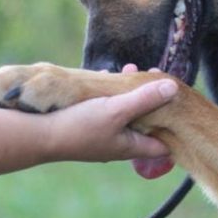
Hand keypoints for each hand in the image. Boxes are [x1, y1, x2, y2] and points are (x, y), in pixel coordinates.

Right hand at [44, 74, 177, 163]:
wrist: (37, 135)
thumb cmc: (80, 126)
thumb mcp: (117, 109)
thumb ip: (145, 99)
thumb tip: (174, 89)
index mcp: (131, 146)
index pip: (164, 145)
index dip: (174, 127)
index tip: (181, 105)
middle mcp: (119, 144)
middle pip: (146, 124)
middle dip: (152, 101)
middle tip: (155, 78)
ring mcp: (102, 136)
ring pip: (126, 114)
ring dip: (131, 94)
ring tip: (131, 71)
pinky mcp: (87, 126)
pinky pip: (107, 109)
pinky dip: (112, 94)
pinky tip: (107, 76)